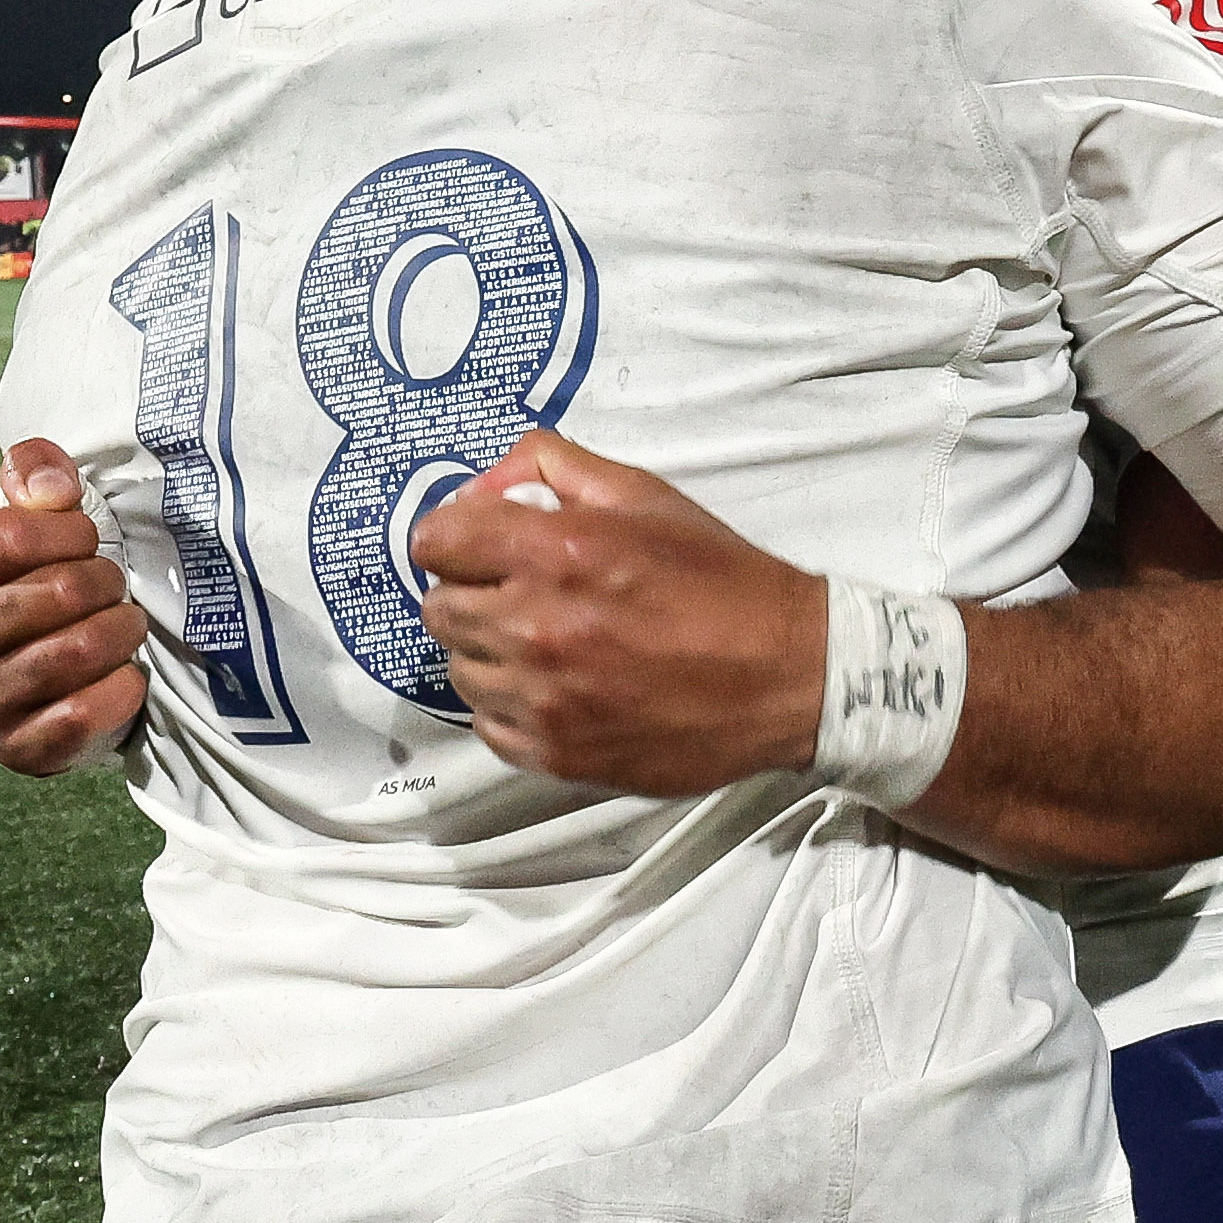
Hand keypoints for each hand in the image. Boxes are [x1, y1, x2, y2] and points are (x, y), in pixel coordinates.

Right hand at [0, 437, 149, 773]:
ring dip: (121, 630)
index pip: (9, 536)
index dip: (69, 530)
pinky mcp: (18, 747)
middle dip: (105, 580)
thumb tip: (51, 492)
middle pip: (57, 593)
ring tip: (124, 623)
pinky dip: (121, 687)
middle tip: (110, 584)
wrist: (30, 676)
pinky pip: (84, 712)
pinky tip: (122, 672)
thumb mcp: (26, 517)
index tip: (85, 538)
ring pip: (78, 651)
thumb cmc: (31, 582)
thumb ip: (33, 472)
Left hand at [412, 430, 830, 795]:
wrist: (787, 677)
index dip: (456, 537)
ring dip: (491, 653)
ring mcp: (544, 699)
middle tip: (521, 593)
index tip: (481, 546)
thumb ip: (557, 468)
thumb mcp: (647, 495)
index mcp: (557, 554)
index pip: (435, 540)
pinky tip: (558, 690)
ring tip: (546, 645)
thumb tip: (490, 484)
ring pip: (460, 670)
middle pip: (439, 608)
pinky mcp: (558, 754)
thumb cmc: (721, 581)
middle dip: (472, 592)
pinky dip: (512, 707)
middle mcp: (537, 628)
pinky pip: (489, 726)